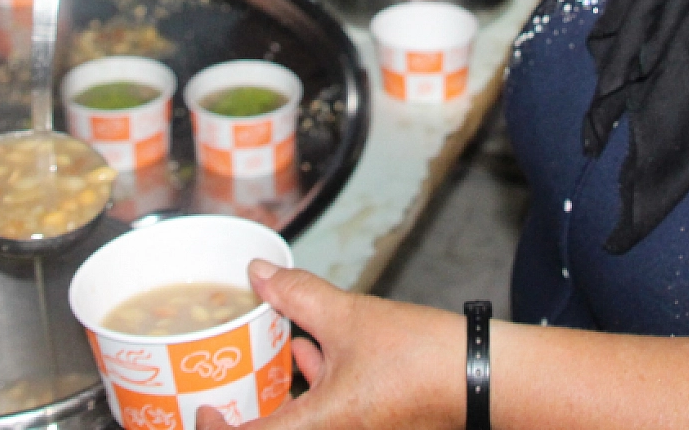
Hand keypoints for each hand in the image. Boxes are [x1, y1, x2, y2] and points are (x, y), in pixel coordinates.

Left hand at [194, 261, 460, 429]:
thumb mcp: (350, 317)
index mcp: (317, 429)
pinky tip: (315, 353)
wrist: (485, 378)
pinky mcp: (373, 429)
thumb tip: (259, 274)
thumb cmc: (425, 360)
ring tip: (272, 356)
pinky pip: (329, 418)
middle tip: (227, 385)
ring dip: (282, 399)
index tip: (204, 407)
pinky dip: (314, 393)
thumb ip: (298, 296)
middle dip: (249, 411)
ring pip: (303, 423)